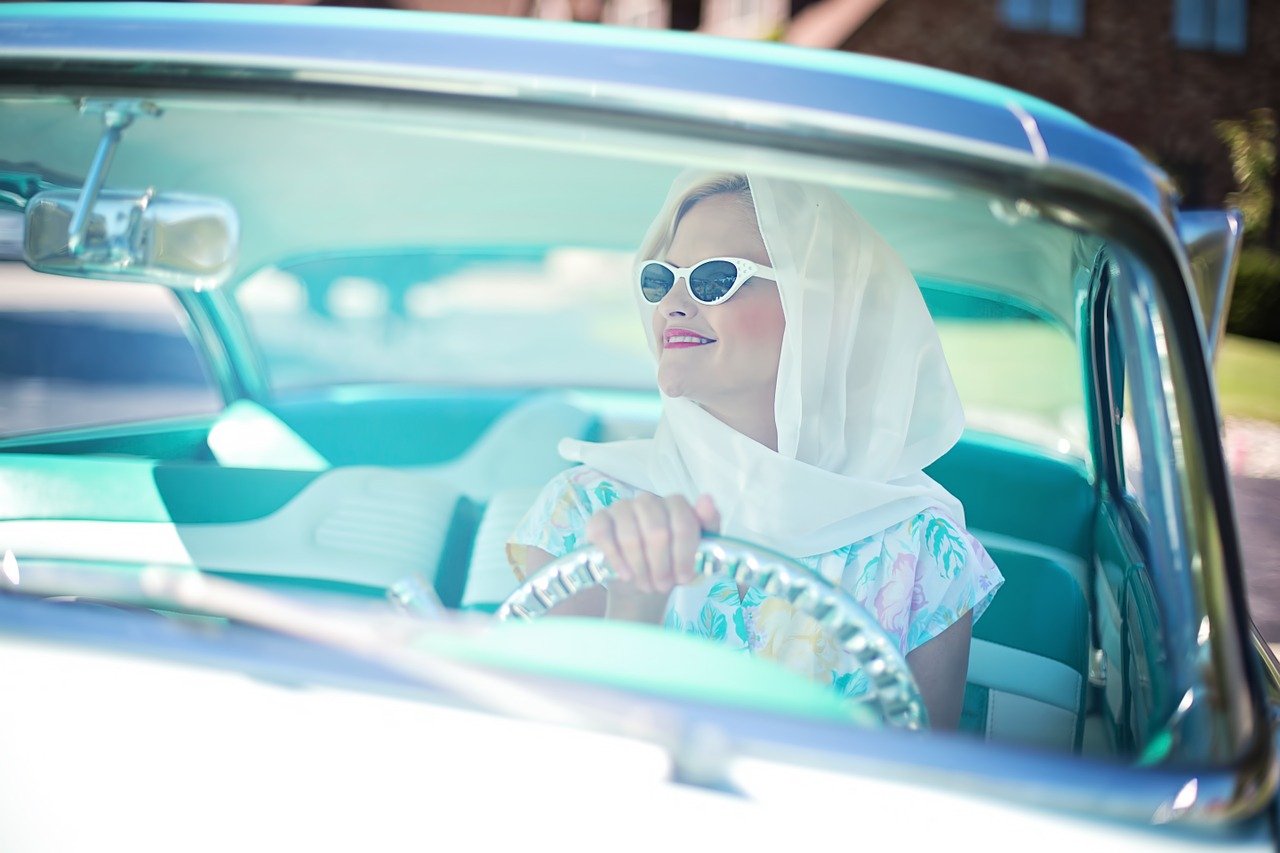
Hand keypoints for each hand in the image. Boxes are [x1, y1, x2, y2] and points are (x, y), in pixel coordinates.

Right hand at [584, 493, 720, 594]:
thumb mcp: (701, 550)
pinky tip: (626, 575)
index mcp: (675, 504)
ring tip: (646, 584)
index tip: (684, 577)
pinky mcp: (599, 520)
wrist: (645, 579)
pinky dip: (615, 559)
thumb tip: (707, 499)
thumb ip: (709, 524)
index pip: (682, 523)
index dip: (684, 554)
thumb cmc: (674, 562)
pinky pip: (603, 535)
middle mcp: (648, 500)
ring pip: (630, 536)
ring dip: (640, 567)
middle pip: (656, 531)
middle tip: (662, 585)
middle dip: (661, 565)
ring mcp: (622, 508)